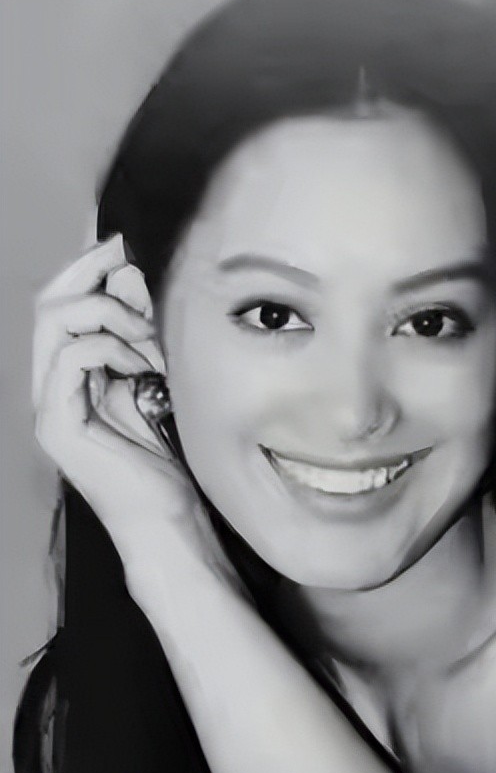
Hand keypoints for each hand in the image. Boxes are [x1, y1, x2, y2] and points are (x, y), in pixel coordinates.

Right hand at [32, 233, 222, 575]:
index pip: (63, 304)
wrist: (169, 523)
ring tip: (152, 338)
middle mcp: (50, 388)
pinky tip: (146, 366)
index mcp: (71, 378)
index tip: (130, 250)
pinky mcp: (57, 425)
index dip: (90, 269)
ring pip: (55, 321)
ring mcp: (48, 406)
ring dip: (111, 314)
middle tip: (133, 265)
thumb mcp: (158, 389)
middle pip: (49, 303)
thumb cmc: (171, 464)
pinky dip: (110, 346)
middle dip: (91, 273)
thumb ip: (142, 344)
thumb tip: (143, 285)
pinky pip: (70, 357)